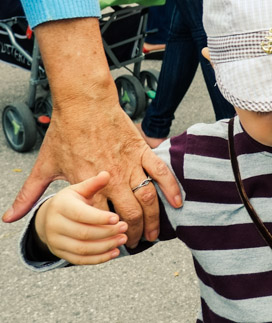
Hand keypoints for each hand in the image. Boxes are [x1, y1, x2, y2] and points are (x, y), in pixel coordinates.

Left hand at [3, 101, 180, 246]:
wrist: (85, 104)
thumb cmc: (64, 132)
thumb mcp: (44, 165)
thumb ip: (29, 194)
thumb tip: (9, 217)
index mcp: (87, 185)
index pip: (101, 219)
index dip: (108, 236)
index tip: (113, 246)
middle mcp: (112, 177)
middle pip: (129, 214)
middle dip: (134, 233)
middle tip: (136, 244)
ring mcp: (130, 164)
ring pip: (147, 198)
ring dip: (153, 219)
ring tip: (155, 233)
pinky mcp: (143, 151)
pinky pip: (161, 173)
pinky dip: (171, 188)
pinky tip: (177, 203)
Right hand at [34, 172, 128, 264]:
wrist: (49, 217)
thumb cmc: (71, 200)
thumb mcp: (79, 189)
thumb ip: (93, 184)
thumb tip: (107, 174)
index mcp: (60, 206)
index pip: (81, 214)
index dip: (99, 218)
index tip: (117, 218)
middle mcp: (54, 225)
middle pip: (83, 233)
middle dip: (107, 233)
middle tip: (125, 228)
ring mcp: (56, 241)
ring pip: (83, 249)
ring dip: (105, 246)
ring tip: (123, 239)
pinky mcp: (60, 253)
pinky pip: (80, 260)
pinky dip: (98, 258)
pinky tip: (114, 252)